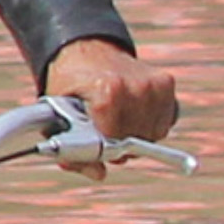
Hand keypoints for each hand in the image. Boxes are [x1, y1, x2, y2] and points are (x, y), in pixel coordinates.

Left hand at [45, 38, 179, 142]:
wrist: (85, 49)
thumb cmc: (69, 85)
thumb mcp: (57, 117)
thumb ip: (73, 151)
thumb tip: (100, 174)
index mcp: (109, 91)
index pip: (115, 141)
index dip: (104, 149)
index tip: (95, 143)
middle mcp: (137, 86)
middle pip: (137, 141)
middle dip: (120, 145)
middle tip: (103, 132)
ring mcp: (155, 84)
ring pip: (154, 134)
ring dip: (136, 135)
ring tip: (116, 120)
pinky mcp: (167, 82)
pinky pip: (165, 120)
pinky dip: (150, 123)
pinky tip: (132, 113)